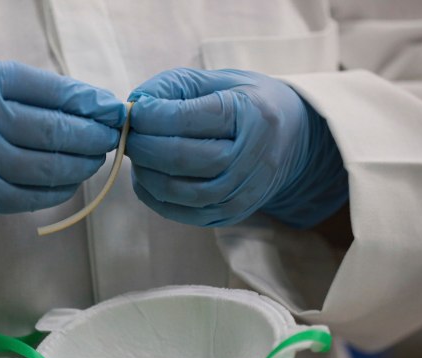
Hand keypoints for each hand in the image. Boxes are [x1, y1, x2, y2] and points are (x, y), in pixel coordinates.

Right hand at [0, 59, 125, 234]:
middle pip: (54, 131)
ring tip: (95, 158)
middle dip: (93, 136)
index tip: (114, 110)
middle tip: (111, 137)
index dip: (92, 103)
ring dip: (82, 165)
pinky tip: (72, 181)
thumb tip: (97, 107)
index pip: (53, 91)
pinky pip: (32, 196)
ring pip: (47, 168)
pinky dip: (60, 190)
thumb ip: (36, 91)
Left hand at [126, 68, 347, 227]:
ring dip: (145, 173)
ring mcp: (242, 191)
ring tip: (137, 155)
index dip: (149, 116)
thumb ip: (174, 87)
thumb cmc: (246, 103)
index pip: (185, 118)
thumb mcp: (218, 80)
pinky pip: (181, 213)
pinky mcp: (230, 213)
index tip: (133, 111)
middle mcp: (250, 156)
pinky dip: (154, 197)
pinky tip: (146, 178)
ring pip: (178, 190)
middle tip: (129, 135)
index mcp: (250, 114)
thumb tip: (134, 103)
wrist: (292, 139)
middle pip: (179, 158)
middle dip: (142, 146)